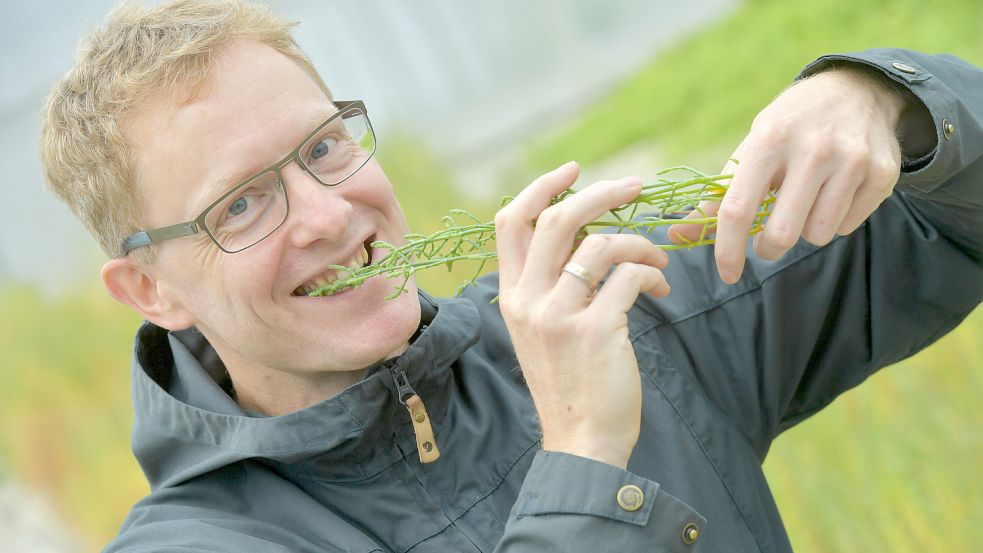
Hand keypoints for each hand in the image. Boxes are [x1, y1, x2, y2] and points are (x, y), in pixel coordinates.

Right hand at [495, 161, 669, 468]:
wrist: (581, 441)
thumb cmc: (570, 382)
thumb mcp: (543, 330)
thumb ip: (552, 283)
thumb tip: (585, 235)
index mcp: (512, 295)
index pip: (509, 222)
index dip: (540, 187)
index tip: (573, 170)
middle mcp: (527, 300)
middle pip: (556, 219)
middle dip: (600, 193)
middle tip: (636, 186)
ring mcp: (558, 316)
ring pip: (601, 245)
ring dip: (639, 243)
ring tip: (658, 261)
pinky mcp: (595, 330)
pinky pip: (629, 277)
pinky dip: (652, 274)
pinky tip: (660, 290)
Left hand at [668, 67, 905, 282]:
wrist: (857, 90)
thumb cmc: (789, 128)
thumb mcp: (750, 150)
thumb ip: (716, 197)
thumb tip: (677, 235)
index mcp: (769, 139)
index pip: (738, 210)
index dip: (727, 250)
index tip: (728, 273)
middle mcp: (813, 147)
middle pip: (781, 234)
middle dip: (769, 248)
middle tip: (767, 242)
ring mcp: (852, 160)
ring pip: (817, 235)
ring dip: (804, 232)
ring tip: (804, 204)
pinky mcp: (882, 173)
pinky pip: (846, 227)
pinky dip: (833, 222)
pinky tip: (832, 194)